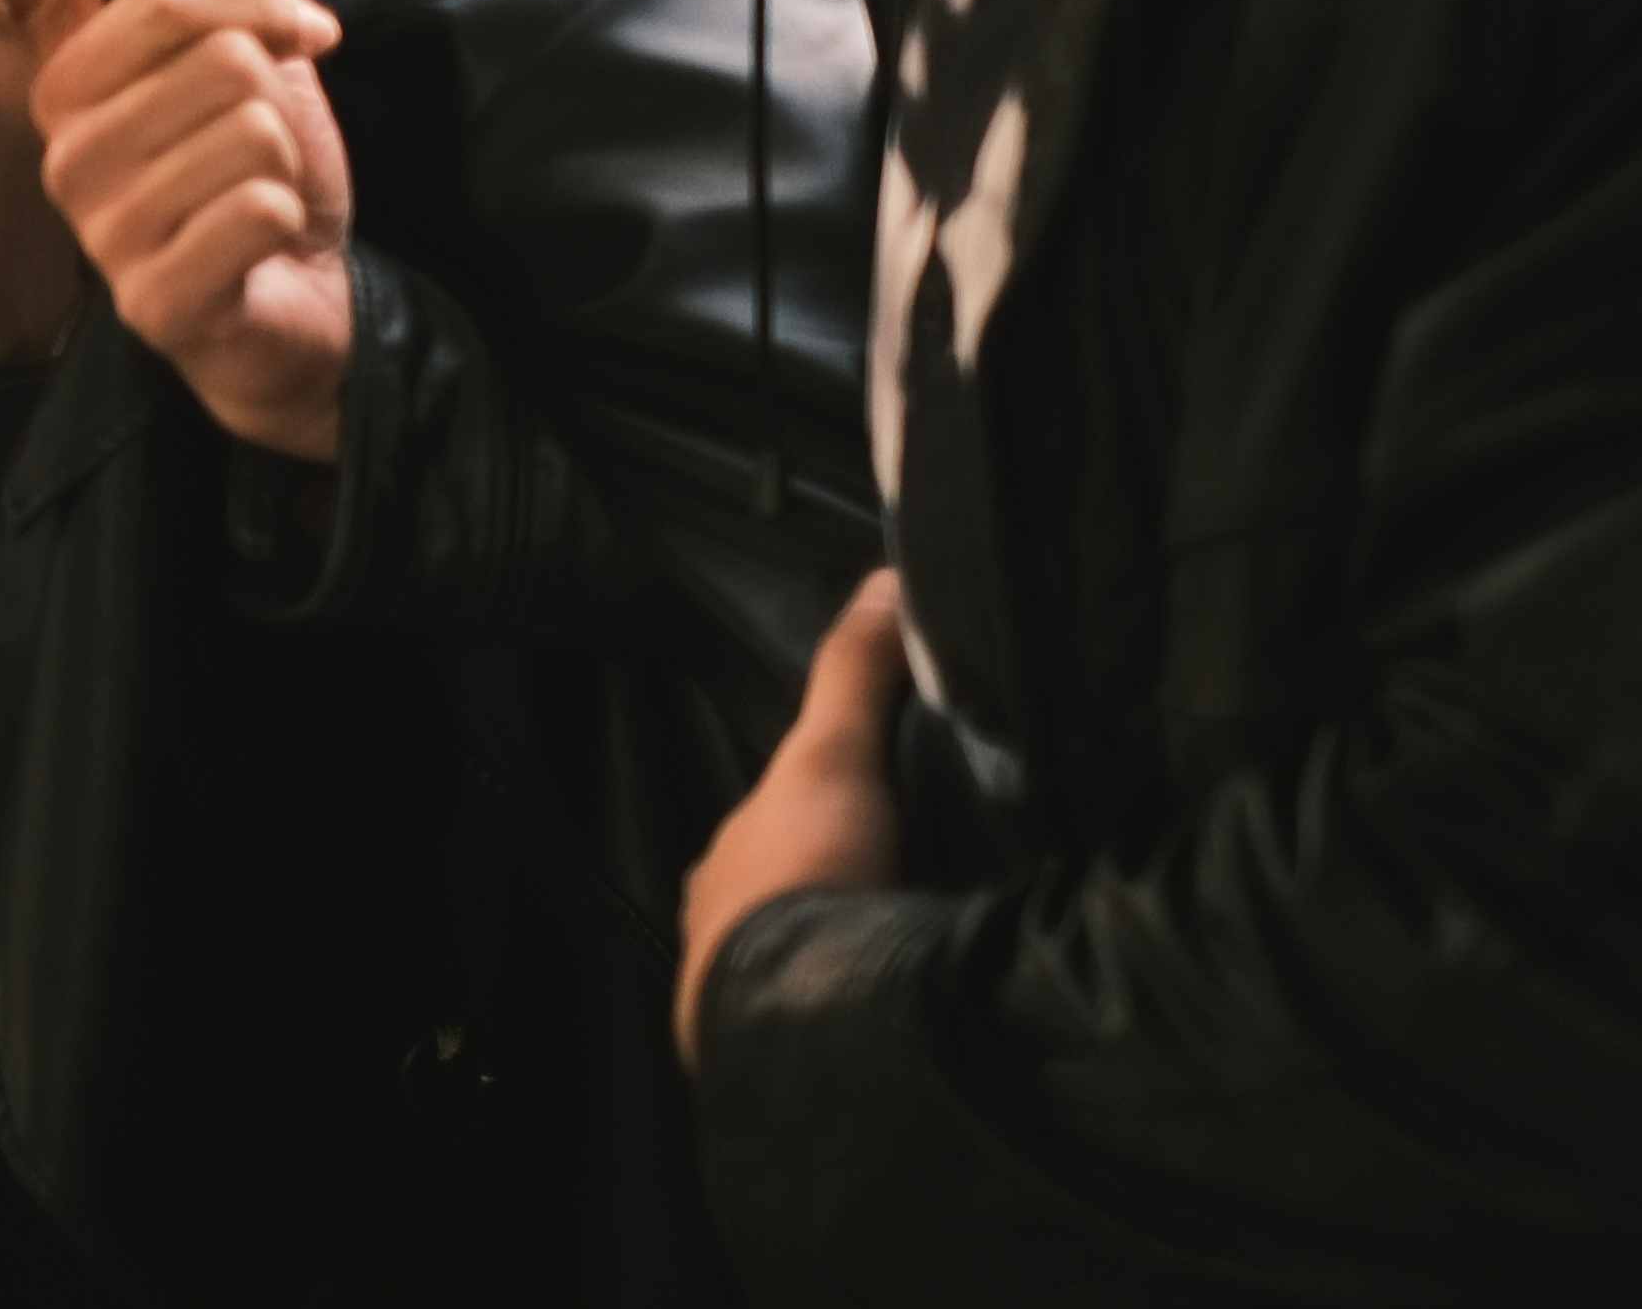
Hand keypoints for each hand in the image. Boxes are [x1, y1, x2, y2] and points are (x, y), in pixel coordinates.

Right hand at [31, 0, 357, 459]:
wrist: (293, 301)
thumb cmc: (253, 175)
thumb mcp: (254, 67)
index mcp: (67, 91)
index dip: (264, 6)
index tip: (307, 35)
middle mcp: (64, 160)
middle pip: (220, 61)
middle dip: (281, 96)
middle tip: (278, 141)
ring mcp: (101, 237)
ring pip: (251, 133)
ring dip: (286, 163)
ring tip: (261, 198)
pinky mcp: (151, 305)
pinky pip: (258, 210)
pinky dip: (286, 220)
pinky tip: (263, 247)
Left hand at [678, 567, 910, 1067]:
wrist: (791, 1015)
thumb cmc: (801, 873)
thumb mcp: (832, 755)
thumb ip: (855, 673)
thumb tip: (885, 575)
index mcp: (725, 865)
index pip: (779, 830)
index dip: (827, 819)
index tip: (884, 821)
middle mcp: (720, 932)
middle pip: (793, 901)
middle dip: (843, 895)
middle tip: (915, 891)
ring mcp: (741, 1006)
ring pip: (804, 967)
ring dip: (852, 960)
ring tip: (921, 957)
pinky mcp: (778, 1067)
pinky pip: (826, 1028)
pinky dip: (861, 1016)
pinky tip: (905, 1017)